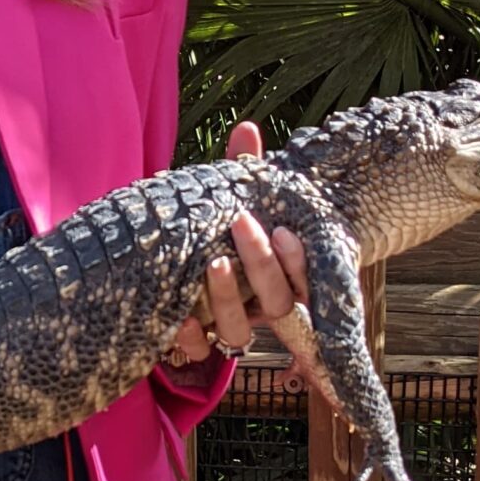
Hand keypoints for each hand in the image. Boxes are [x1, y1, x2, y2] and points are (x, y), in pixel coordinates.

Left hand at [164, 120, 311, 370]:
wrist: (174, 268)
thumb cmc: (219, 227)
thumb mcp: (233, 198)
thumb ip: (243, 169)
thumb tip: (245, 128)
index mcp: (282, 276)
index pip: (305, 280)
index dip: (298, 261)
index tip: (283, 229)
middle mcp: (261, 308)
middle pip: (277, 303)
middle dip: (263, 264)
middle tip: (240, 222)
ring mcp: (232, 327)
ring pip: (241, 333)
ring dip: (229, 300)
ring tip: (213, 262)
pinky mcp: (199, 342)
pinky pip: (200, 352)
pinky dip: (190, 339)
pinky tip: (179, 318)